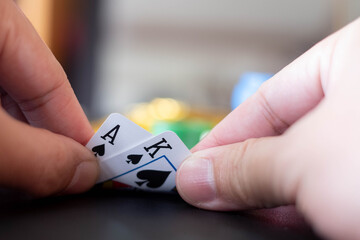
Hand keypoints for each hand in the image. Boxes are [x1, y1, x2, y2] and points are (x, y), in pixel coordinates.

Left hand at [0, 0, 97, 196]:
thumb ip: (32, 154)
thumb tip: (81, 173)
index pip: (52, 80)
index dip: (76, 129)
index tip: (92, 167)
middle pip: (28, 86)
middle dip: (45, 136)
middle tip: (61, 175)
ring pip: (3, 91)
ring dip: (16, 133)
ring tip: (26, 165)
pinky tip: (2, 145)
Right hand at [177, 18, 359, 238]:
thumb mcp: (307, 161)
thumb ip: (244, 167)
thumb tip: (195, 177)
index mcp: (354, 58)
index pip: (267, 98)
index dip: (223, 137)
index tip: (194, 168)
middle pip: (288, 134)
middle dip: (248, 171)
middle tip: (213, 196)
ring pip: (313, 165)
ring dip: (276, 196)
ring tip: (244, 216)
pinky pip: (337, 186)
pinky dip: (308, 207)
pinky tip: (284, 223)